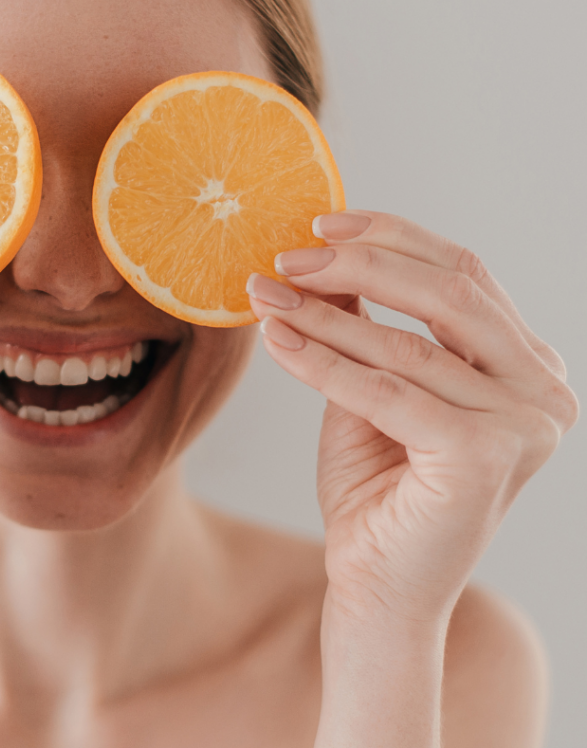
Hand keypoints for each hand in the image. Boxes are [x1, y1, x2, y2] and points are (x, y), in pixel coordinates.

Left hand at [247, 211, 577, 623]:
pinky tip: (277, 341)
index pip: (463, 274)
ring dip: (323, 315)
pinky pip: (386, 393)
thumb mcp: (370, 381)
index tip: (320, 225)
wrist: (377, 581)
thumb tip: (324, 252)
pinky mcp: (484, 459)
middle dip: (358, 265)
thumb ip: (363, 321)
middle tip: (286, 259)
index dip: (391, 238)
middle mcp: (541, 389)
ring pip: (407, 346)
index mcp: (525, 363)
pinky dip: (323, 363)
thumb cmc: (377, 482)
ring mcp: (524, 426)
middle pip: (448, 294)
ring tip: (264, 296)